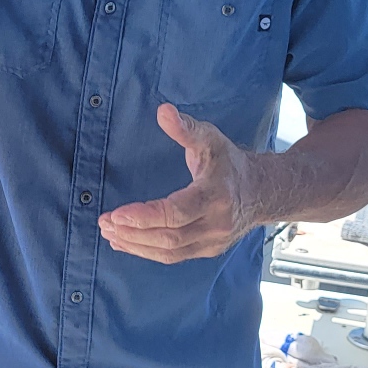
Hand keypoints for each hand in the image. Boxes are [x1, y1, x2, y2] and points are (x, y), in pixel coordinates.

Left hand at [98, 103, 262, 263]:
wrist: (261, 191)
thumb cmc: (230, 163)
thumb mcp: (211, 139)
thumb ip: (186, 128)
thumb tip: (163, 111)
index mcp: (216, 196)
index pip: (176, 213)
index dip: (144, 216)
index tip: (116, 214)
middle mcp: (216, 224)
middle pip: (169, 237)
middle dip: (133, 233)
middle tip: (105, 223)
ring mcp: (213, 241)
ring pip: (169, 252)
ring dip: (135, 245)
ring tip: (109, 234)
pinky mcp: (208, 250)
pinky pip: (174, 256)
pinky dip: (146, 252)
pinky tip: (125, 243)